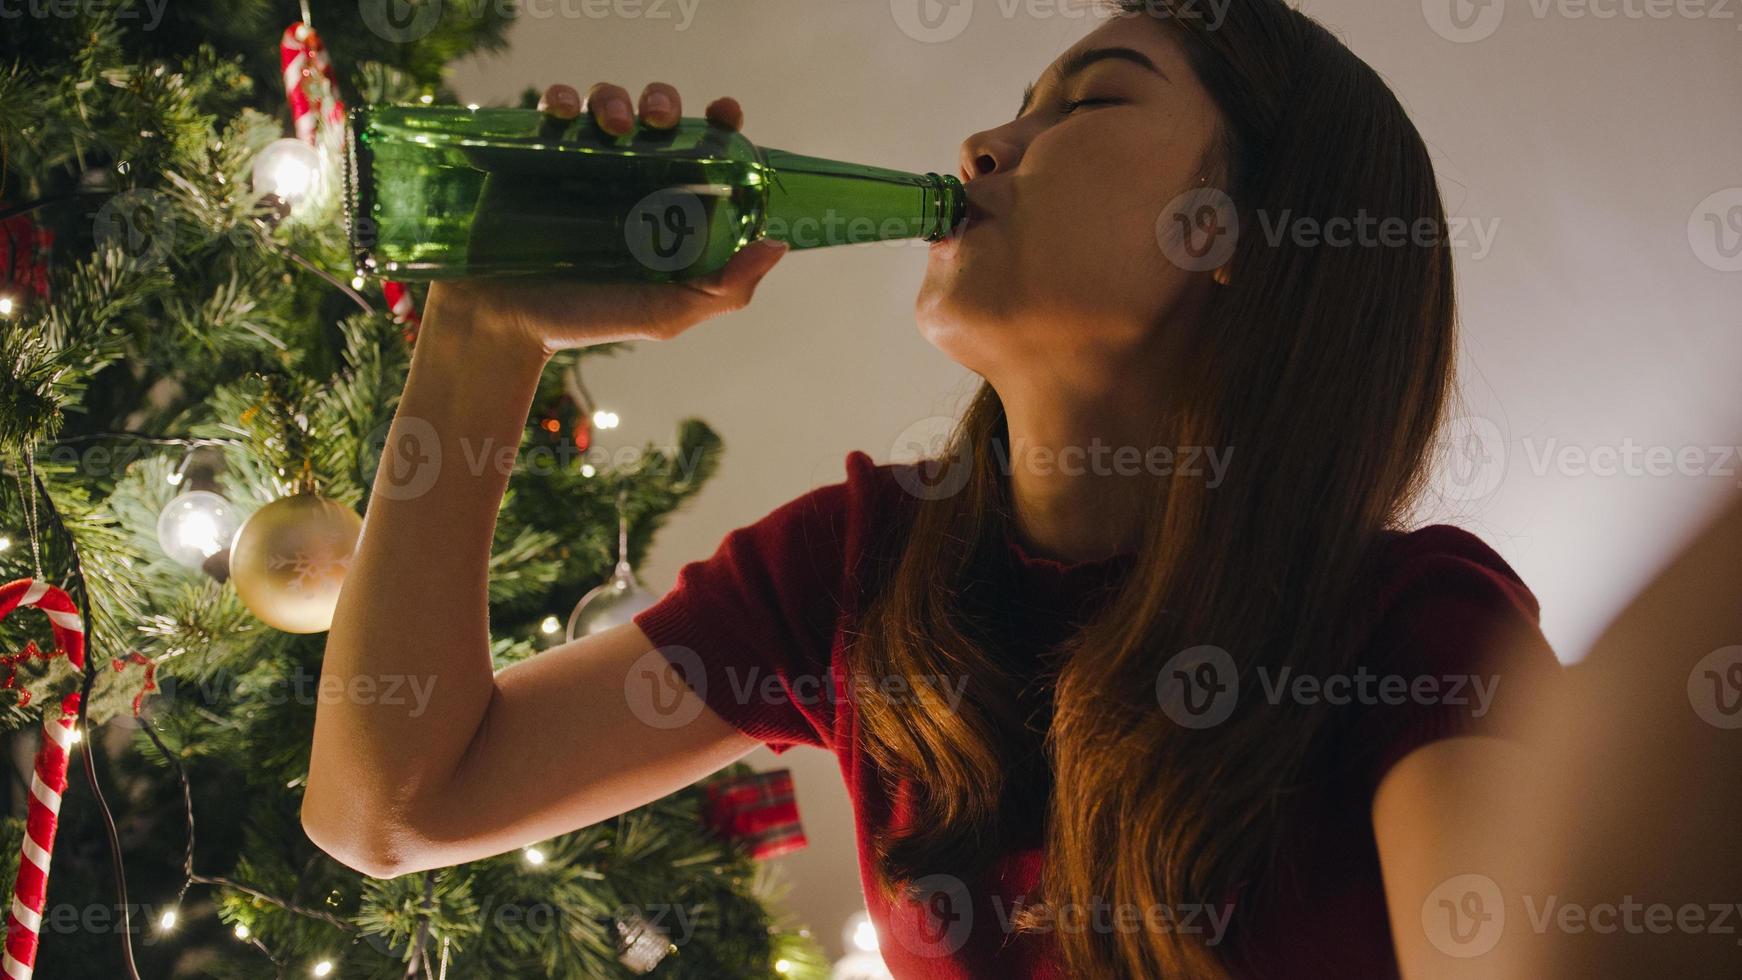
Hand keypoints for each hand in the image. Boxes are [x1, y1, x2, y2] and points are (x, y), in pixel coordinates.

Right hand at [423, 82, 788, 356]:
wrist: (508, 324)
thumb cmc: (591, 318)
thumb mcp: (667, 313)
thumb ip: (724, 289)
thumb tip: (777, 245)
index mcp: (668, 202)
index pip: (704, 148)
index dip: (721, 124)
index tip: (726, 113)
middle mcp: (629, 174)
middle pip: (657, 112)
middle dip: (662, 102)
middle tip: (658, 122)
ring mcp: (582, 159)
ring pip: (608, 100)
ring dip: (615, 97)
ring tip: (614, 127)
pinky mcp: (535, 152)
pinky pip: (554, 107)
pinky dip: (564, 98)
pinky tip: (566, 115)